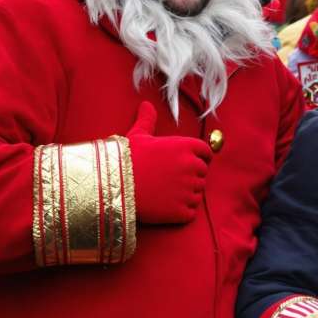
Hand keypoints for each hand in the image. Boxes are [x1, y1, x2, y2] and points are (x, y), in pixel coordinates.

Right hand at [126, 102, 210, 223]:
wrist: (110, 187)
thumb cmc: (125, 159)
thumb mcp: (137, 135)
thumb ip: (147, 120)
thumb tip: (145, 104)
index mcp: (186, 146)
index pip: (206, 152)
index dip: (197, 158)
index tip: (184, 164)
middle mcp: (191, 166)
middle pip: (203, 173)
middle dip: (191, 176)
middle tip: (168, 180)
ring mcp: (188, 190)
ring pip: (197, 193)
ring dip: (186, 194)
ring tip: (163, 192)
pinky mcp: (181, 211)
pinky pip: (190, 212)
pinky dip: (181, 212)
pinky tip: (164, 206)